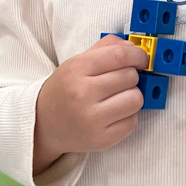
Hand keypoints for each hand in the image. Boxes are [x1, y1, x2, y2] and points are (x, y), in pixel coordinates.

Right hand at [33, 34, 147, 172]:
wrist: (43, 123)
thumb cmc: (66, 89)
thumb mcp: (77, 61)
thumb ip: (105, 48)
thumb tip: (132, 46)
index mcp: (76, 69)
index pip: (119, 56)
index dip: (137, 55)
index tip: (142, 58)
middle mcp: (82, 94)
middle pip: (130, 77)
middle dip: (132, 76)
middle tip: (121, 80)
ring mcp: (92, 119)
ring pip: (136, 100)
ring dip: (133, 96)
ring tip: (119, 97)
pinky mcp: (101, 139)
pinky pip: (133, 121)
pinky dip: (129, 115)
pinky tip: (114, 113)